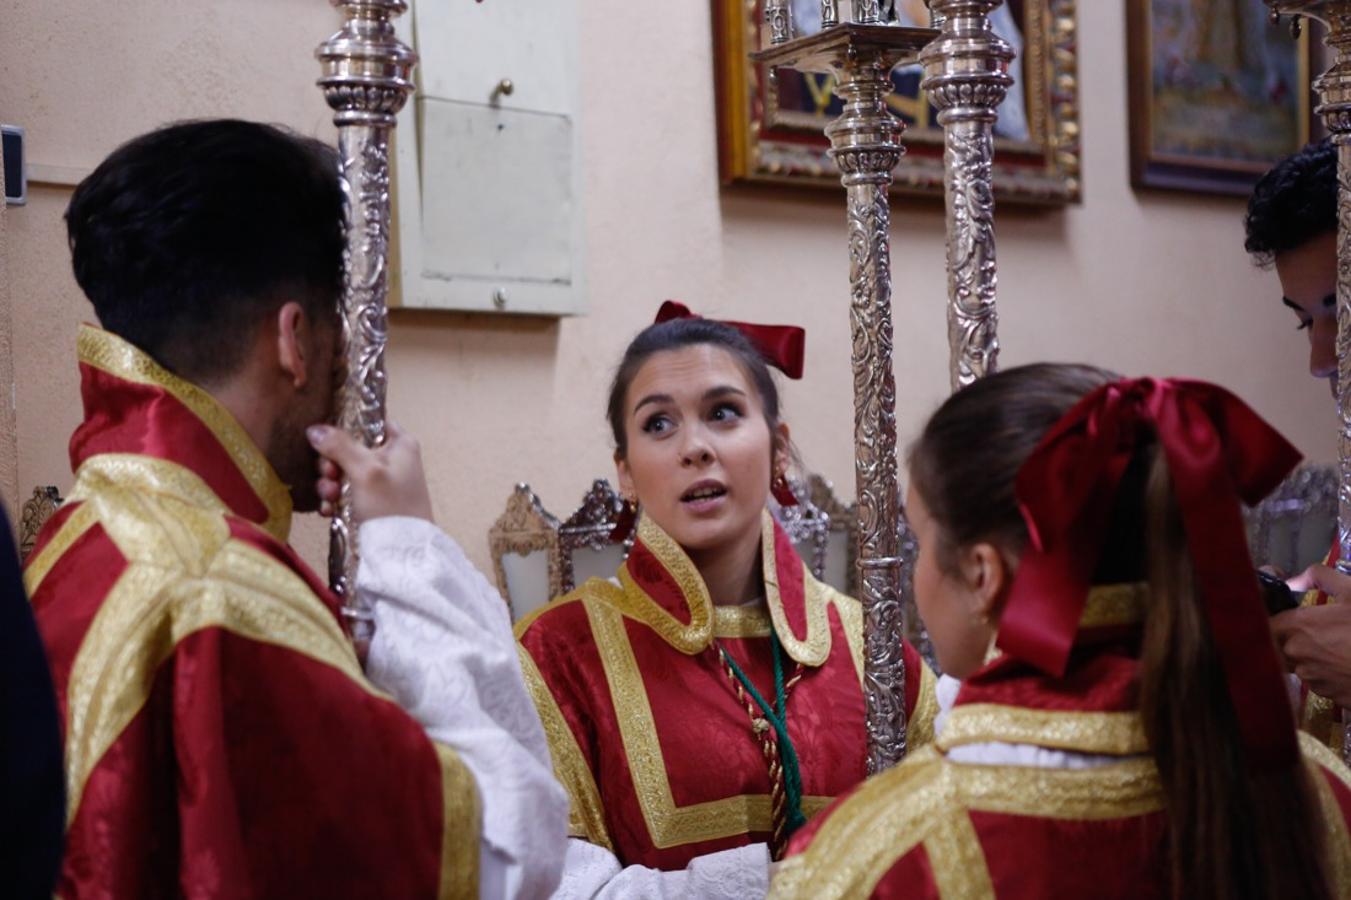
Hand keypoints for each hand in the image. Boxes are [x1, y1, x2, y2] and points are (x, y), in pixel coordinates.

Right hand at [307, 422, 433, 523]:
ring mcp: (381, 482)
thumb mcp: (365, 470)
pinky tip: (328, 510)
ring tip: (330, 497)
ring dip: (330, 483)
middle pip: (350, 448)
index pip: (368, 422)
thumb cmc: (391, 506)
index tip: (326, 442)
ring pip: (344, 472)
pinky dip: (335, 499)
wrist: (403, 552)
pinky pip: (346, 493)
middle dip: (332, 463)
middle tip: (329, 476)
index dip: (344, 430)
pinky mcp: (371, 503)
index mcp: (400, 443)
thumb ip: (340, 446)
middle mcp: (392, 459)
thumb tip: (315, 429)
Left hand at [1272, 564, 1350, 706]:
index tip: (1290, 615)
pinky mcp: (1330, 697)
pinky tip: (1348, 665)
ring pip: (1301, 665)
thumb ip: (1319, 577)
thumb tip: (1293, 579)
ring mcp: (1313, 679)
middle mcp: (1297, 655)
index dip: (1277, 619)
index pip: (1266, 624)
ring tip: (1341, 648)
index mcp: (1298, 627)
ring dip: (1314, 657)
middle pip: (1280, 646)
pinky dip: (1330, 674)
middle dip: (1293, 639)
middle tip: (1321, 632)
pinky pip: (1320, 683)